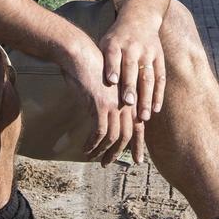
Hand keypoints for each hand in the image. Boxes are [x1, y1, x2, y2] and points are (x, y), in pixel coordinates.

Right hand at [60, 42, 129, 166]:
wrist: (80, 54)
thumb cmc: (89, 69)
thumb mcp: (105, 88)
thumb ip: (110, 104)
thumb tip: (107, 121)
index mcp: (130, 97)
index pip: (139, 126)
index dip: (138, 145)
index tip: (137, 159)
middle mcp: (126, 102)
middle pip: (128, 134)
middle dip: (120, 152)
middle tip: (110, 163)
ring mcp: (115, 104)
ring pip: (114, 136)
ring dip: (104, 151)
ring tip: (96, 159)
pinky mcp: (101, 105)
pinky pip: (99, 132)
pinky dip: (93, 144)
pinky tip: (86, 149)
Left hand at [98, 16, 165, 124]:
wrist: (140, 17)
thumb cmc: (116, 38)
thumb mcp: (105, 43)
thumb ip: (100, 61)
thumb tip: (83, 83)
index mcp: (116, 43)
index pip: (114, 56)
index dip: (113, 68)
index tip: (111, 81)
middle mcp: (133, 47)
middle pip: (132, 69)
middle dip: (130, 86)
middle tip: (127, 104)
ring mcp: (148, 53)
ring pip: (148, 77)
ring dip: (146, 98)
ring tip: (143, 117)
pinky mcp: (159, 58)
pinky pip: (160, 78)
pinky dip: (158, 94)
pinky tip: (155, 109)